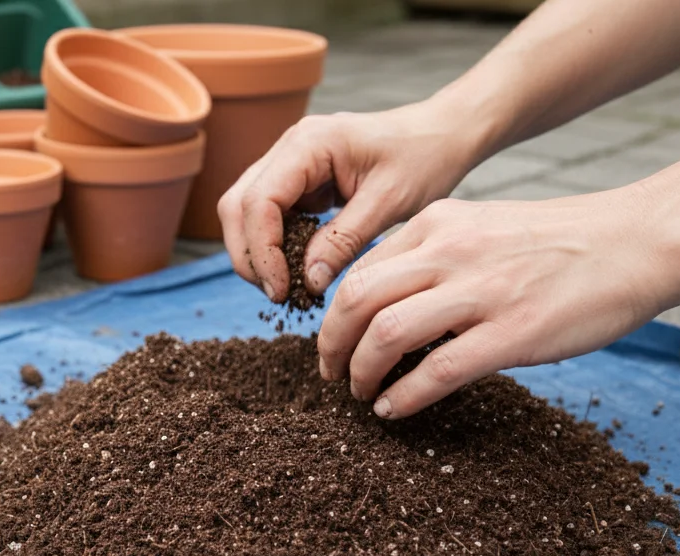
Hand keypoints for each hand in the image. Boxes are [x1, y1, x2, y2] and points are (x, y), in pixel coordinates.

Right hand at [218, 99, 484, 301]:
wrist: (441, 135)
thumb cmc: (423, 158)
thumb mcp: (389, 202)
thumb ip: (345, 240)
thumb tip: (308, 282)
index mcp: (309, 143)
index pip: (259, 201)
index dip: (262, 252)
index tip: (282, 290)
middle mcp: (289, 147)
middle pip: (238, 206)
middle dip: (250, 256)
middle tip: (278, 295)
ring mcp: (289, 162)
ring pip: (246, 211)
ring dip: (257, 253)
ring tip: (287, 288)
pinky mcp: (298, 181)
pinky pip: (269, 215)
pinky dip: (274, 246)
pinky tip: (298, 270)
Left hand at [317, 188, 672, 418]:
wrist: (636, 242)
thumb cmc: (562, 243)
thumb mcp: (484, 229)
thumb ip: (436, 257)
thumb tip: (392, 304)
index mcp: (438, 224)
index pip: (360, 270)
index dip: (335, 315)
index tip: (335, 342)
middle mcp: (449, 252)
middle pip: (355, 300)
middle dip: (331, 345)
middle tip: (331, 375)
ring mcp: (480, 293)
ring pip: (384, 335)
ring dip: (360, 373)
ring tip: (361, 394)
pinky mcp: (511, 333)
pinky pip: (435, 372)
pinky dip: (403, 397)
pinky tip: (394, 410)